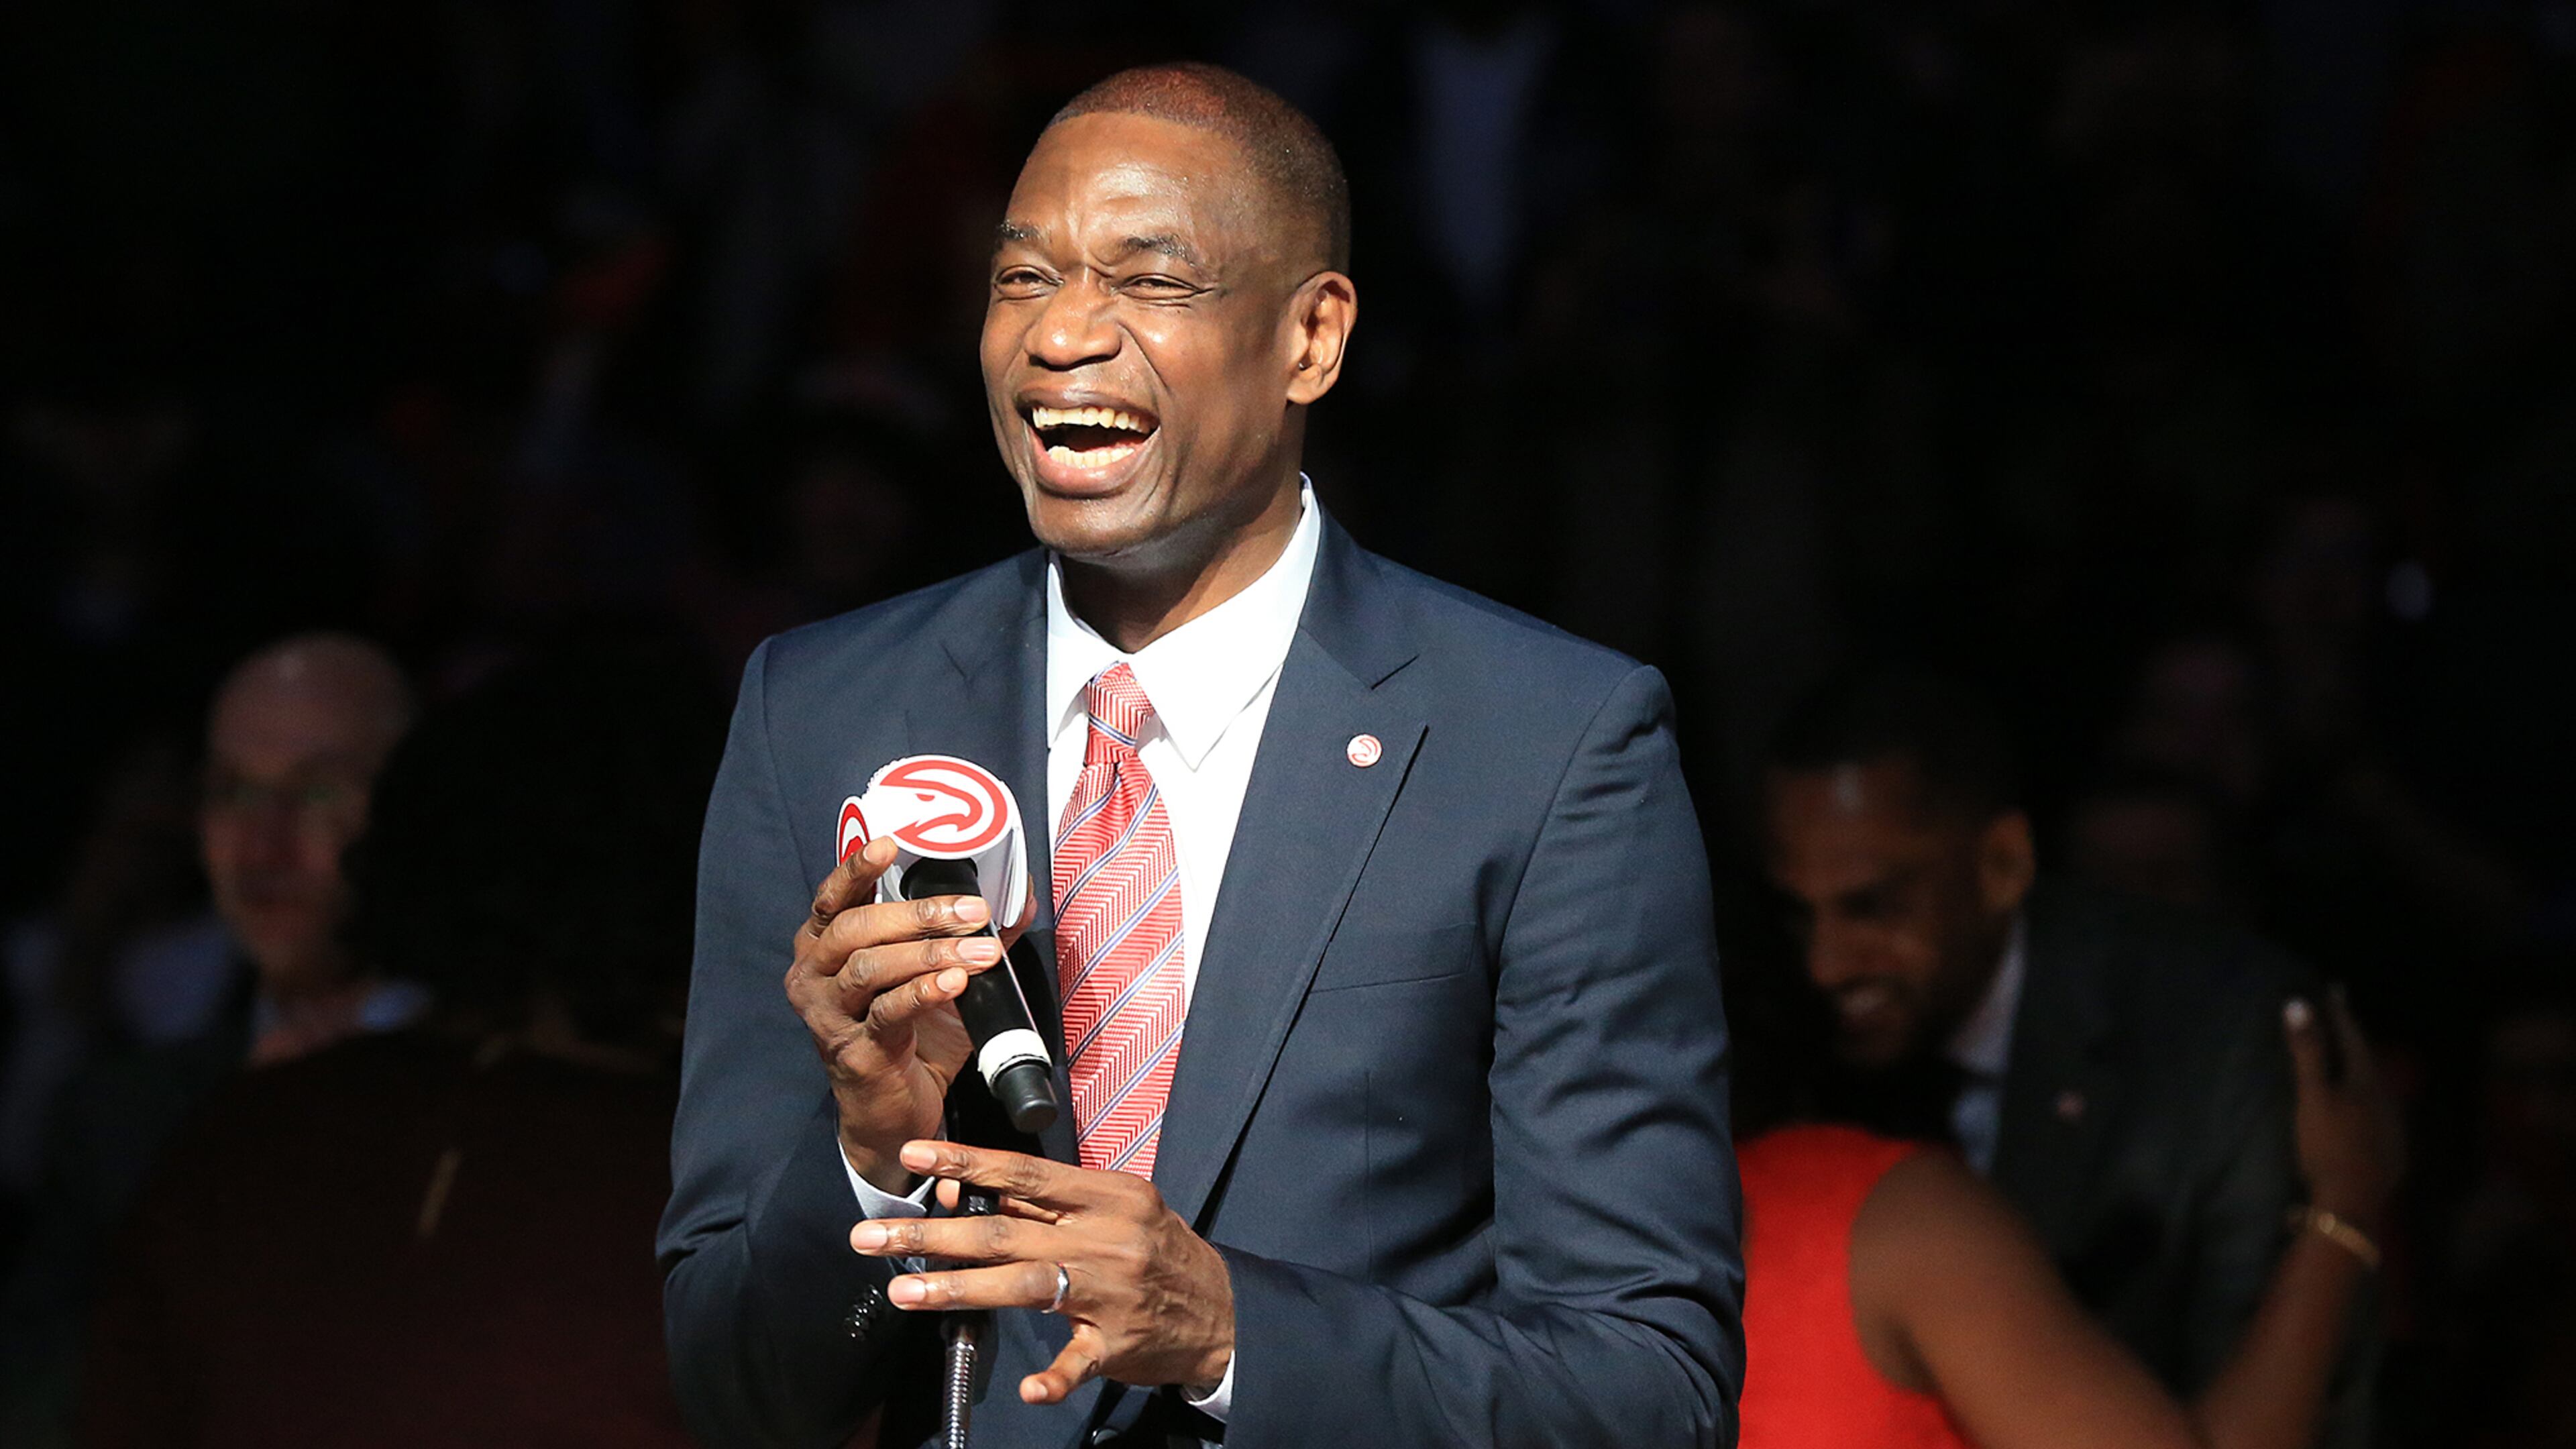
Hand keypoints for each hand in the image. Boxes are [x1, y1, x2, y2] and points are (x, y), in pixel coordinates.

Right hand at [784, 837, 1025, 1191]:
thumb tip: (1019, 895)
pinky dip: (923, 993)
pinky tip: (955, 983)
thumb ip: (968, 937)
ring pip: (870, 967)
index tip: (892, 844)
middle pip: (856, 928)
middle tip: (973, 911)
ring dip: (930, 953)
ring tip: (979, 951)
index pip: (832, 899)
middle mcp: (813, 977)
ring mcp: (827, 1017)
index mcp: (823, 949)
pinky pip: (886, 1012)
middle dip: (918, 914)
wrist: (893, 1114)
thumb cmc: (911, 1036)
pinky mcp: (853, 1052)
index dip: (857, 868)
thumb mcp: (937, 978)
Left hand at [848, 1142, 1235, 1403]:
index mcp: (1107, 1195)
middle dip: (932, 1233)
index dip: (966, 1162)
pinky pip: (1078, 1361)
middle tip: (872, 1236)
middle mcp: (1106, 1238)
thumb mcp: (1120, 1208)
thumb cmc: (1159, 1251)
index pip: (1024, 1172)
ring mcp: (1111, 1292)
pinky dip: (1054, 1377)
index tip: (913, 1157)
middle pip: (1006, 1230)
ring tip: (903, 1291)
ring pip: (1024, 1285)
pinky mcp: (1117, 1343)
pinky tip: (1030, 1389)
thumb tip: (980, 1187)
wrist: (1222, 1310)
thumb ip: (1055, 1202)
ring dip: (960, 1289)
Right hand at [2284, 988, 2404, 1229]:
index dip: (2341, 1013)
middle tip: (2340, 1022)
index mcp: (2368, 1082)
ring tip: (2345, 1064)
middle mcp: (2386, 1101)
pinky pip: (2376, 1115)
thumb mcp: (2312, 1096)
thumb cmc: (2328, 1145)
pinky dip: (2363, 1103)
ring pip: (2375, 1090)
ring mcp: (2391, 1128)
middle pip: (2367, 1062)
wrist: (2352, 1203)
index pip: (2353, 1037)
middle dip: (2352, 1041)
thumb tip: (2297, 1003)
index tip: (2334, 989)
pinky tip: (2357, 1112)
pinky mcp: (2389, 1152)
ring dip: (2359, 1073)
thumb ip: (2307, 1051)